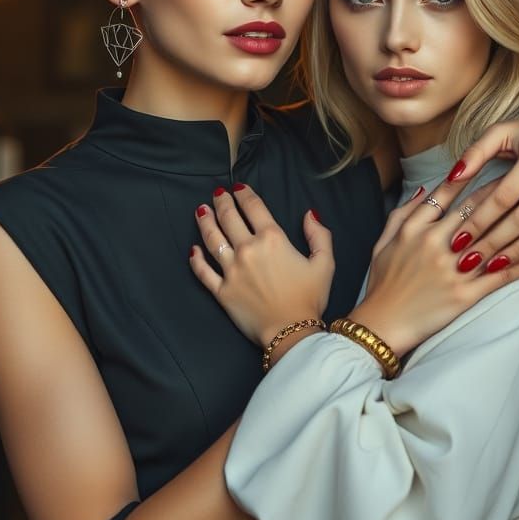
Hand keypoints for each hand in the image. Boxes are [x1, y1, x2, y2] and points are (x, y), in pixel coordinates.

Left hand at [189, 183, 332, 346]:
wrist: (291, 332)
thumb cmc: (310, 298)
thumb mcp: (325, 263)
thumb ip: (319, 235)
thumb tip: (309, 214)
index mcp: (272, 240)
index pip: (253, 207)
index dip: (244, 193)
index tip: (238, 187)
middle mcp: (248, 250)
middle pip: (229, 218)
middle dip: (222, 202)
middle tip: (217, 193)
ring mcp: (231, 270)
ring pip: (212, 239)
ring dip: (205, 222)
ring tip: (201, 211)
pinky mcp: (221, 291)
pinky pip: (203, 272)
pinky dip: (196, 259)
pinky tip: (193, 249)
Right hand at [355, 177, 518, 355]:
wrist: (382, 325)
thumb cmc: (383, 283)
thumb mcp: (383, 242)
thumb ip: (403, 213)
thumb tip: (425, 188)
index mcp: (415, 229)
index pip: (447, 193)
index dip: (471, 174)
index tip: (490, 161)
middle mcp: (435, 243)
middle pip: (476, 209)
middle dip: (502, 190)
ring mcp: (452, 269)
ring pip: (492, 238)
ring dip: (518, 220)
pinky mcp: (465, 294)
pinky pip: (501, 274)